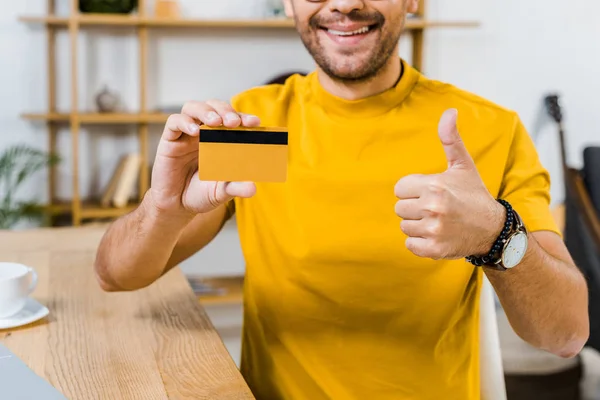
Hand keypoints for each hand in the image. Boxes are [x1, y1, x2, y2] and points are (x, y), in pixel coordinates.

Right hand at [148, 100, 259, 216]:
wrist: (176, 206)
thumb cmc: (201, 194)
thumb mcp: (222, 192)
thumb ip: (236, 187)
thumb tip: (253, 188)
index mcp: (221, 140)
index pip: (233, 120)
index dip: (243, 117)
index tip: (254, 123)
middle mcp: (204, 132)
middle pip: (214, 107)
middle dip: (225, 110)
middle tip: (234, 122)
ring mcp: (186, 134)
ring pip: (193, 108)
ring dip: (206, 111)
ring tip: (215, 121)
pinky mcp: (169, 140)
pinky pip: (174, 122)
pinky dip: (184, 122)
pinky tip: (195, 131)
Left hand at [394, 109, 504, 259]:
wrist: (493, 229)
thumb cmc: (473, 194)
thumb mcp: (463, 165)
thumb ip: (450, 139)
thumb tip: (449, 111)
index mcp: (435, 186)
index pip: (400, 189)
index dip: (413, 190)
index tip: (430, 192)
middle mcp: (433, 208)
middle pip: (400, 208)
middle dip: (414, 207)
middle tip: (436, 208)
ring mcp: (433, 230)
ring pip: (404, 226)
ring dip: (417, 225)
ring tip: (438, 221)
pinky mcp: (433, 249)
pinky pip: (409, 244)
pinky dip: (420, 242)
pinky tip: (437, 235)